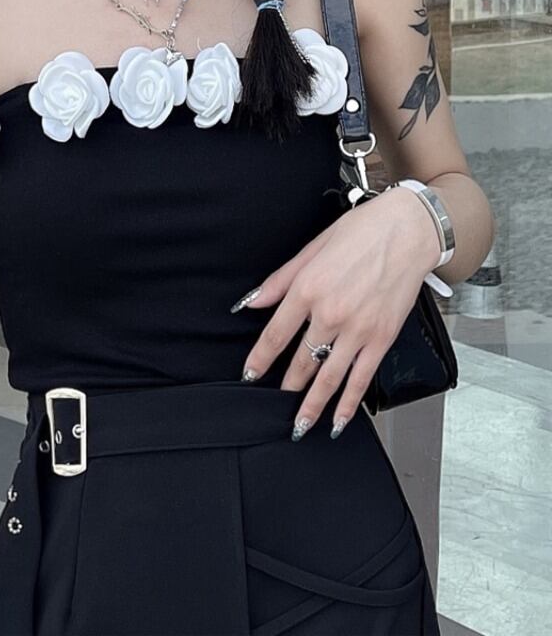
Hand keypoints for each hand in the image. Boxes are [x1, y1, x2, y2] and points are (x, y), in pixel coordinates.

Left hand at [232, 186, 440, 440]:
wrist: (408, 231)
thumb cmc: (360, 233)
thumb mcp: (311, 249)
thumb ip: (279, 281)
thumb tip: (250, 303)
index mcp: (307, 289)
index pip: (275, 334)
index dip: (260, 359)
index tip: (249, 375)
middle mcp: (330, 314)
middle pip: (301, 361)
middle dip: (285, 387)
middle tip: (271, 406)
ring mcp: (357, 330)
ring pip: (328, 377)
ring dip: (312, 405)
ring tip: (299, 426)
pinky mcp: (382, 338)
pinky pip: (361, 378)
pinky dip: (348, 403)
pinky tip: (337, 420)